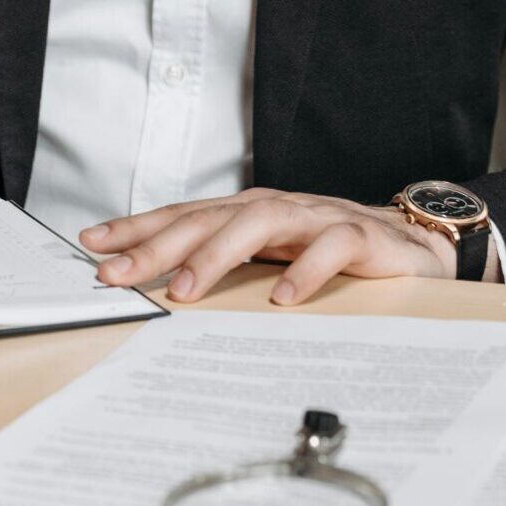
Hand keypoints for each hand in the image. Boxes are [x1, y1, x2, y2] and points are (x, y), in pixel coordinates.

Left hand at [78, 188, 457, 305]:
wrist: (413, 243)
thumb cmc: (330, 251)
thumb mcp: (270, 257)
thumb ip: (225, 263)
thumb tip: (158, 282)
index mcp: (248, 211)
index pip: (183, 215)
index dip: (138, 228)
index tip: (92, 246)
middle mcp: (275, 206)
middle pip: (208, 218)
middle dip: (158, 245)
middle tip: (117, 273)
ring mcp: (315, 216)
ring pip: (260, 223)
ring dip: (218, 255)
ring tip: (185, 289)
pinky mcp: (358, 235)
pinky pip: (329, 248)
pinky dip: (304, 271)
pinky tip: (282, 298)